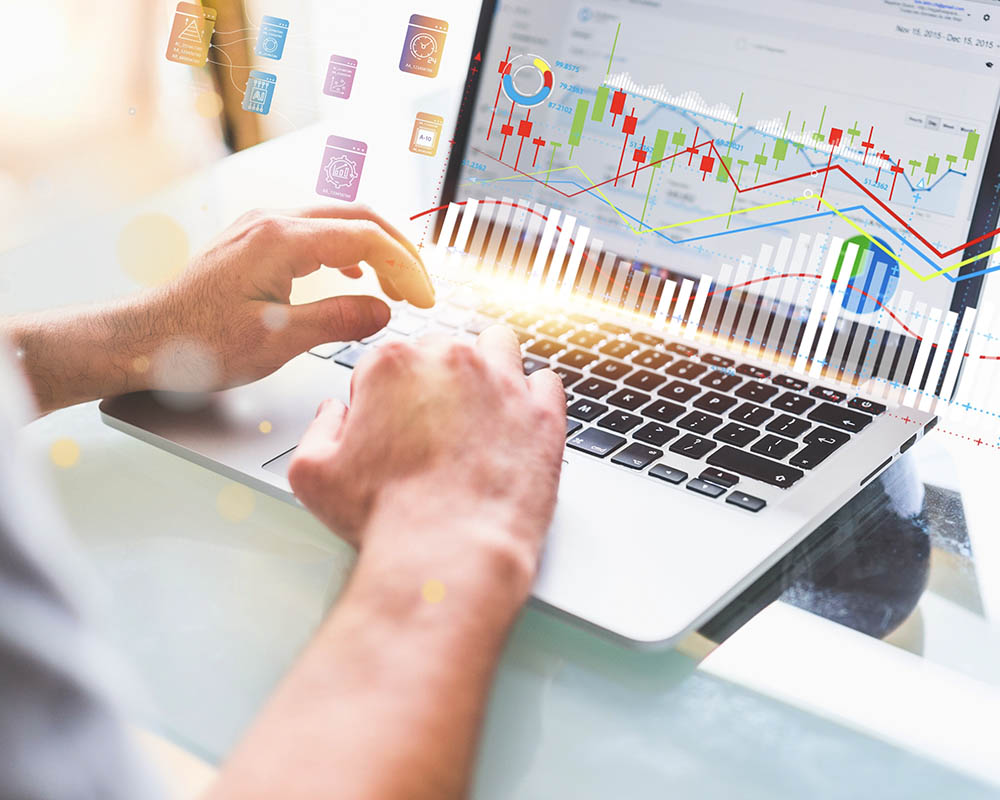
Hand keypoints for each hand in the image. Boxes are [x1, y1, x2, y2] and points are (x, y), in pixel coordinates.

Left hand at [2, 204, 433, 413]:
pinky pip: (316, 232)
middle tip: (422, 288)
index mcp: (281, 240)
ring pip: (339, 220)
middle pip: (358, 216)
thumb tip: (383, 312)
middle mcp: (272, 222)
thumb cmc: (197, 344)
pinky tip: (355, 274)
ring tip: (397, 284)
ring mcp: (262, 227)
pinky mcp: (256, 242)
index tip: (425, 299)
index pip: (366, 237)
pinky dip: (348, 250)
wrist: (143, 341)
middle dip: (399, 251)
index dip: (405, 267)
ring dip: (376, 248)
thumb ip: (336, 321)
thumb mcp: (275, 341)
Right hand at [287, 326, 566, 584]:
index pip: (386, 360)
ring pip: (498, 347)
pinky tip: (518, 421)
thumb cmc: (385, 518)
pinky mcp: (543, 413)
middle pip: (442, 350)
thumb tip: (334, 412)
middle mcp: (451, 361)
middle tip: (432, 426)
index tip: (388, 426)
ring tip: (479, 408)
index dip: (383, 395)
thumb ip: (318, 428)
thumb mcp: (312, 474)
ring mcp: (503, 383)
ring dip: (488, 367)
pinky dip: (533, 396)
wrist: (448, 554)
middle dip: (435, 380)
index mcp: (393, 364)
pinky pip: (546, 381)